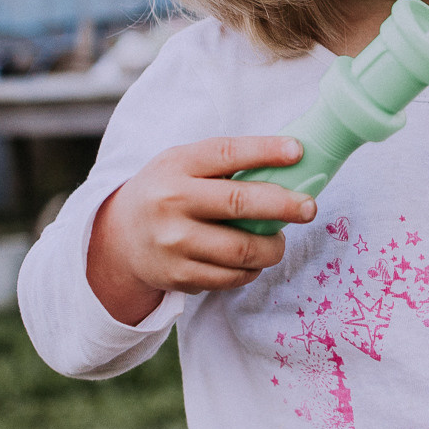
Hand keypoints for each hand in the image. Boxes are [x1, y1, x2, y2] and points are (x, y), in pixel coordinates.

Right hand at [86, 136, 315, 324]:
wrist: (120, 238)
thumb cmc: (166, 192)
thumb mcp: (182, 164)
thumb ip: (223, 164)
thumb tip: (288, 164)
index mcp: (177, 166)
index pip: (226, 154)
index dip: (265, 151)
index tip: (298, 151)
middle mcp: (172, 202)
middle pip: (239, 204)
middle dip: (283, 206)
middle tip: (309, 208)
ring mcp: (174, 243)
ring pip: (241, 250)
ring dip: (272, 247)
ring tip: (278, 241)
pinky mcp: (179, 276)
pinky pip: (231, 277)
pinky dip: (251, 270)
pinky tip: (254, 260)